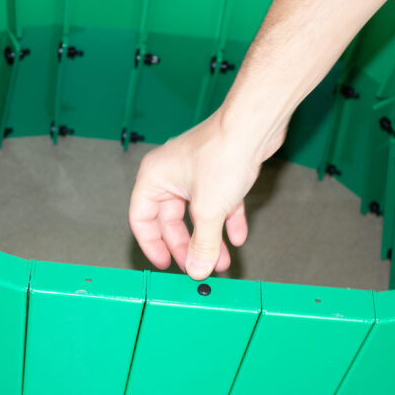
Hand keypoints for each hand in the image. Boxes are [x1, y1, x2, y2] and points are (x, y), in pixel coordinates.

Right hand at [129, 112, 279, 279]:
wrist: (254, 126)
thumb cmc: (223, 152)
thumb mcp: (208, 210)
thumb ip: (202, 244)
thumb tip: (197, 268)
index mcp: (154, 178)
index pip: (141, 219)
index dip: (152, 244)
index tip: (166, 264)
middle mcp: (171, 174)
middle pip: (171, 220)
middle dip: (187, 246)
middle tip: (197, 266)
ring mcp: (196, 172)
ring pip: (197, 214)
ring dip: (209, 238)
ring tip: (221, 261)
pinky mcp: (219, 171)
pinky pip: (218, 203)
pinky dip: (226, 221)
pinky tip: (237, 238)